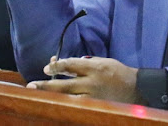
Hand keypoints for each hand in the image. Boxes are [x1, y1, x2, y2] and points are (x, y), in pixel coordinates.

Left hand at [27, 56, 141, 103]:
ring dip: (51, 97)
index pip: (71, 65)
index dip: (57, 66)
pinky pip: (75, 106)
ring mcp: (92, 98)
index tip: (47, 67)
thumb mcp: (103, 61)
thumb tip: (64, 65)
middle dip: (46, 85)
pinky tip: (54, 105)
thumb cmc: (118, 72)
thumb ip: (84, 64)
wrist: (136, 89)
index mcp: (95, 68)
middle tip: (31, 85)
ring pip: (67, 99)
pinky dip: (64, 105)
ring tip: (36, 97)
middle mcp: (92, 83)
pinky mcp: (94, 107)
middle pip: (64, 85)